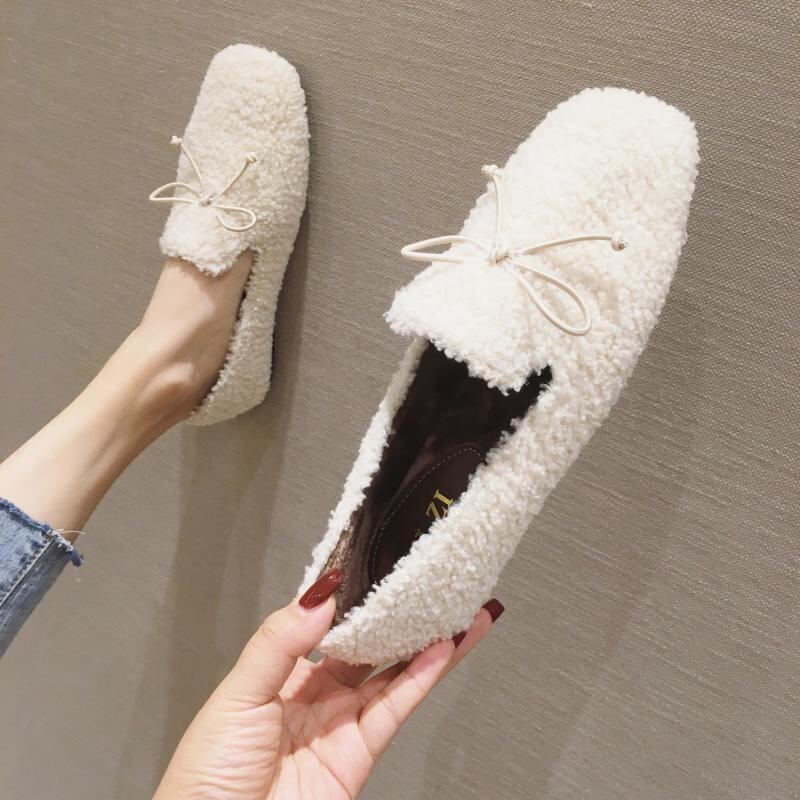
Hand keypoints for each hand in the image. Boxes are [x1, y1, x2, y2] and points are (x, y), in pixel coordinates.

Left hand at [154, 569, 501, 798]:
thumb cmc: (206, 776)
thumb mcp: (237, 693)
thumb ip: (279, 642)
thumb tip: (318, 596)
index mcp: (280, 674)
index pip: (325, 624)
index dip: (352, 597)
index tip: (376, 564)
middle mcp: (315, 696)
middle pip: (366, 646)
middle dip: (397, 616)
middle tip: (426, 583)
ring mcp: (339, 724)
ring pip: (391, 673)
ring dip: (426, 642)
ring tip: (455, 610)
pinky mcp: (359, 754)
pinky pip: (396, 706)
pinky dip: (423, 677)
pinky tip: (444, 648)